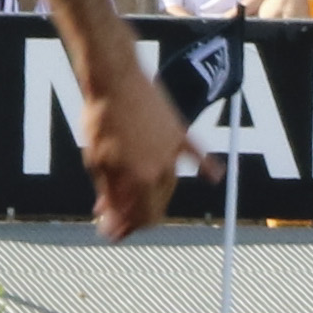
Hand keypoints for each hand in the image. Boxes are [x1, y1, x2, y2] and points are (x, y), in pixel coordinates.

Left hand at [83, 53, 189, 240]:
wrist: (116, 79)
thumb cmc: (101, 118)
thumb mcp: (96, 162)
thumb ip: (109, 195)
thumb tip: (110, 221)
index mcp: (141, 179)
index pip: (141, 218)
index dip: (125, 230)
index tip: (111, 232)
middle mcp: (163, 169)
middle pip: (157, 206)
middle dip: (135, 218)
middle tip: (116, 221)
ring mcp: (175, 151)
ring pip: (170, 187)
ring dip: (154, 198)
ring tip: (135, 202)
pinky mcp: (181, 132)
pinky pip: (198, 154)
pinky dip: (207, 166)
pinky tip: (215, 177)